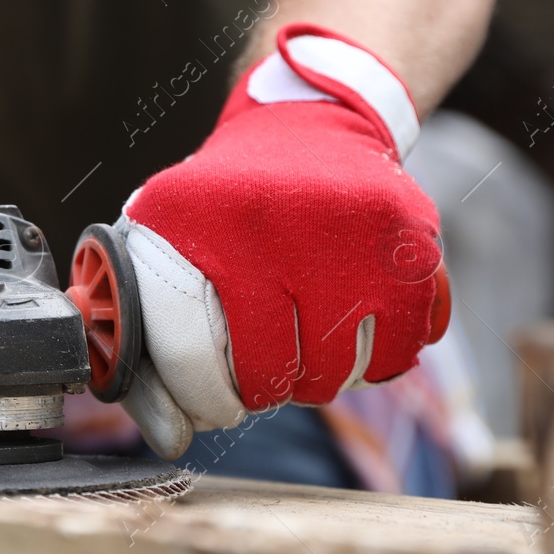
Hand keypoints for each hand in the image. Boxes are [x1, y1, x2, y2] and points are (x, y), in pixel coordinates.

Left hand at [112, 23, 441, 458]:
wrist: (308, 123)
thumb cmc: (225, 197)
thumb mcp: (162, 227)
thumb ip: (143, 318)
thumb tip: (162, 429)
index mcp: (200, 220)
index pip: (194, 354)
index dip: (203, 396)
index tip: (213, 403)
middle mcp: (275, 222)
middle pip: (276, 370)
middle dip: (267, 389)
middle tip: (265, 375)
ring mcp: (350, 232)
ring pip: (342, 371)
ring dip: (324, 378)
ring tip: (308, 345)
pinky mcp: (410, 242)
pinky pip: (404, 350)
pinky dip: (384, 360)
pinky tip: (358, 332)